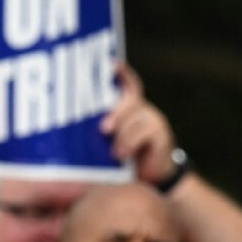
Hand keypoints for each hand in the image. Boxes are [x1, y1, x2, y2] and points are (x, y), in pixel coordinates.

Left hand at [99, 63, 177, 185]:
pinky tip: (123, 155)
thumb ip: (103, 131)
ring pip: (136, 119)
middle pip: (130, 101)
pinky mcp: (162, 135)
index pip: (128, 85)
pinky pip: (145, 133)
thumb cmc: (124, 158)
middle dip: (116, 113)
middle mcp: (142, 109)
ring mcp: (154, 120)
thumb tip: (79, 129)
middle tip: (104, 130)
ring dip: (123, 137)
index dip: (123, 74)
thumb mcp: (110, 143)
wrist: (152, 178)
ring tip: (113, 154)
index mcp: (129, 108)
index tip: (113, 64)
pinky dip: (131, 144)